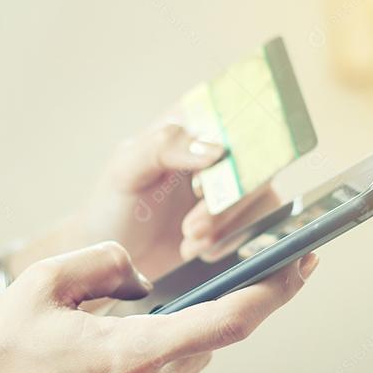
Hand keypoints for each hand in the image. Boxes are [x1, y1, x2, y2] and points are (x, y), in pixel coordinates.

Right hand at [0, 241, 317, 372]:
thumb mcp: (44, 281)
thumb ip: (107, 261)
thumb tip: (145, 277)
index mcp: (132, 356)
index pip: (228, 320)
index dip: (275, 289)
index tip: (305, 261)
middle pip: (204, 340)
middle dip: (210, 303)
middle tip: (210, 267)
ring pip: (179, 363)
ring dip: (171, 333)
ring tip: (129, 309)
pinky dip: (145, 359)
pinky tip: (101, 348)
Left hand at [75, 112, 285, 279]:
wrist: (116, 262)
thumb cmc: (112, 208)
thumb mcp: (126, 171)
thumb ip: (163, 147)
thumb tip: (218, 149)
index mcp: (188, 124)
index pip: (231, 110)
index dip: (234, 138)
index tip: (212, 174)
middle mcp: (214, 148)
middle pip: (252, 157)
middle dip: (225, 200)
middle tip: (190, 227)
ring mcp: (229, 183)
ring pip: (260, 192)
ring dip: (227, 223)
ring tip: (188, 240)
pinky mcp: (238, 217)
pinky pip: (259, 221)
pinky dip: (231, 239)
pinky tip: (197, 249)